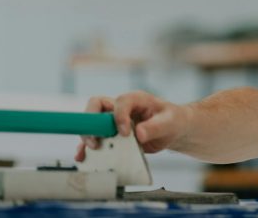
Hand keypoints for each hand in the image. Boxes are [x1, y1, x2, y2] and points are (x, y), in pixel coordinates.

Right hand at [74, 91, 188, 161]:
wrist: (174, 130)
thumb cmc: (172, 120)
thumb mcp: (169, 122)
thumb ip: (155, 127)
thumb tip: (139, 133)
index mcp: (136, 99)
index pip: (120, 102)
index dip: (119, 116)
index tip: (125, 133)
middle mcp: (121, 108)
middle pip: (96, 107)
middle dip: (92, 124)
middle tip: (96, 142)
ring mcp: (114, 121)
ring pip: (92, 124)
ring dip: (87, 137)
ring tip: (87, 152)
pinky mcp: (113, 135)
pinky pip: (97, 139)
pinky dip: (88, 149)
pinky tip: (84, 158)